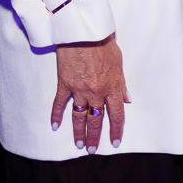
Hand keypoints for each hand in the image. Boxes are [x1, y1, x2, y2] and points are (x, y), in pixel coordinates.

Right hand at [52, 35, 129, 152]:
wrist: (84, 32)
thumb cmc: (104, 42)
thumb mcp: (119, 63)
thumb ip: (122, 84)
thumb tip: (127, 99)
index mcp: (112, 87)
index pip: (116, 115)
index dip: (116, 130)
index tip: (115, 142)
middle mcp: (96, 92)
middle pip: (96, 120)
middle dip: (95, 137)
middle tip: (93, 150)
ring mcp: (79, 90)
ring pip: (79, 116)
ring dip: (79, 132)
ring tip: (79, 144)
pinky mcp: (64, 84)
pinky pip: (60, 103)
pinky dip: (56, 115)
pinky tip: (55, 126)